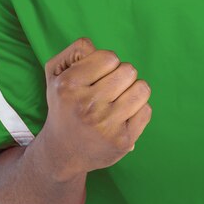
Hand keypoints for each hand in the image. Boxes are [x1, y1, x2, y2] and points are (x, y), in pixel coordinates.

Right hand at [41, 37, 151, 179]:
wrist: (63, 153)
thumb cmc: (65, 104)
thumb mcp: (56, 73)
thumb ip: (77, 50)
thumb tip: (104, 52)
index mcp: (69, 86)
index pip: (110, 57)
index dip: (107, 63)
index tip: (97, 75)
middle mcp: (87, 106)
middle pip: (129, 70)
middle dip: (121, 75)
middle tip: (108, 89)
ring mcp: (106, 126)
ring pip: (142, 88)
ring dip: (133, 90)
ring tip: (118, 100)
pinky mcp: (123, 142)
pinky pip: (147, 110)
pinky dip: (137, 110)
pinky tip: (122, 117)